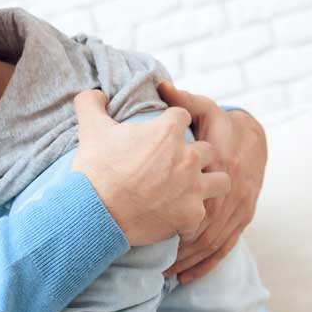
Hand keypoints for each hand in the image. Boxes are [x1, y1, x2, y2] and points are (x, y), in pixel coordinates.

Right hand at [71, 89, 230, 246]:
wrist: (95, 214)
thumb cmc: (94, 171)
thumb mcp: (90, 129)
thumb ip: (92, 103)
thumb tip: (95, 93)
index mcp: (167, 132)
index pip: (183, 117)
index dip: (172, 124)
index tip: (160, 135)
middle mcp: (187, 157)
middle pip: (208, 149)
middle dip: (194, 155)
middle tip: (174, 165)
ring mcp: (193, 188)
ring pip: (221, 180)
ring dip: (208, 183)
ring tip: (190, 190)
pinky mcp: (191, 215)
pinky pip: (202, 213)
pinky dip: (189, 216)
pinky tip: (174, 217)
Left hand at [157, 82, 266, 282]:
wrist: (257, 138)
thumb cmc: (222, 124)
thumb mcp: (205, 109)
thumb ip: (182, 101)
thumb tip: (160, 86)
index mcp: (218, 161)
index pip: (192, 191)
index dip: (168, 211)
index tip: (139, 224)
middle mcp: (230, 188)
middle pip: (200, 224)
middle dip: (174, 246)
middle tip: (145, 260)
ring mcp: (239, 207)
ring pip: (210, 241)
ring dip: (185, 261)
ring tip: (159, 275)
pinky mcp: (243, 219)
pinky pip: (224, 248)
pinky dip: (205, 266)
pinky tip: (184, 279)